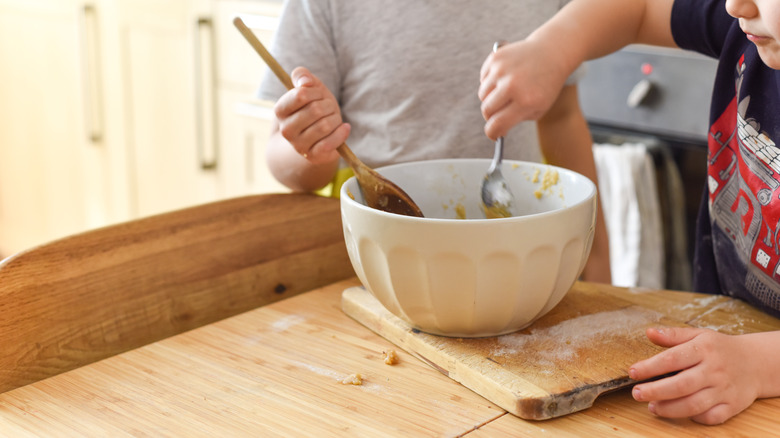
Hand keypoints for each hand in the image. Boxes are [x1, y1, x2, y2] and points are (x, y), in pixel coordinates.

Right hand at [273, 67, 347, 162]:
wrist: (315, 137)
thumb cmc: (313, 107)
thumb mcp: (308, 88)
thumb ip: (302, 76)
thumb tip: (305, 81)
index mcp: (280, 110)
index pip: (301, 94)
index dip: (316, 91)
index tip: (318, 94)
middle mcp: (286, 129)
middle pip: (316, 110)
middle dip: (329, 105)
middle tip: (329, 108)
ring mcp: (299, 145)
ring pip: (325, 125)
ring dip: (336, 118)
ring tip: (334, 119)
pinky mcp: (313, 156)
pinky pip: (330, 143)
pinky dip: (341, 133)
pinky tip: (344, 128)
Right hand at [478, 40, 570, 139]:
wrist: (552, 52)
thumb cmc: (545, 85)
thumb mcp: (539, 108)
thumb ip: (516, 120)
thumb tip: (495, 129)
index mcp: (526, 101)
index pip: (498, 124)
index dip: (492, 133)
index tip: (493, 135)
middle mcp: (512, 85)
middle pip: (487, 110)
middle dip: (491, 116)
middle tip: (499, 114)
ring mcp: (502, 69)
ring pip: (482, 95)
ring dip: (490, 98)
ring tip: (505, 92)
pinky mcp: (496, 57)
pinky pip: (483, 79)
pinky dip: (490, 82)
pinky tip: (504, 78)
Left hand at [629, 327, 763, 423]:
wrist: (755, 362)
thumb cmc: (720, 348)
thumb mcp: (698, 335)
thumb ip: (673, 335)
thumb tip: (649, 332)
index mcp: (704, 349)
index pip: (672, 359)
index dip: (649, 367)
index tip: (632, 372)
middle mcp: (714, 370)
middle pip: (681, 385)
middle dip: (655, 391)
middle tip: (637, 393)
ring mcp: (724, 389)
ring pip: (694, 404)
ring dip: (670, 409)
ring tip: (652, 407)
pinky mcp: (732, 405)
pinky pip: (711, 417)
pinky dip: (694, 417)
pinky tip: (679, 413)